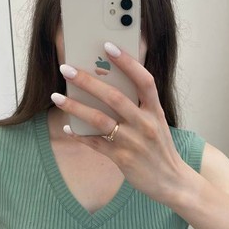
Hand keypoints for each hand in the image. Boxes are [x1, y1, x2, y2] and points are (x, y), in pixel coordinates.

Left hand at [51, 41, 188, 205]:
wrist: (172, 182)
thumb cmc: (161, 149)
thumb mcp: (157, 124)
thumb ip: (139, 107)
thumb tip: (108, 87)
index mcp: (156, 111)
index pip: (144, 81)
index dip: (127, 62)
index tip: (108, 46)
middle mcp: (146, 124)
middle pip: (114, 97)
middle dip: (88, 81)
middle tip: (67, 69)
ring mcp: (133, 142)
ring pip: (99, 120)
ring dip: (75, 107)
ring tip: (56, 97)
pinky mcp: (122, 159)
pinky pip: (95, 144)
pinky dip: (79, 135)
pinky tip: (67, 128)